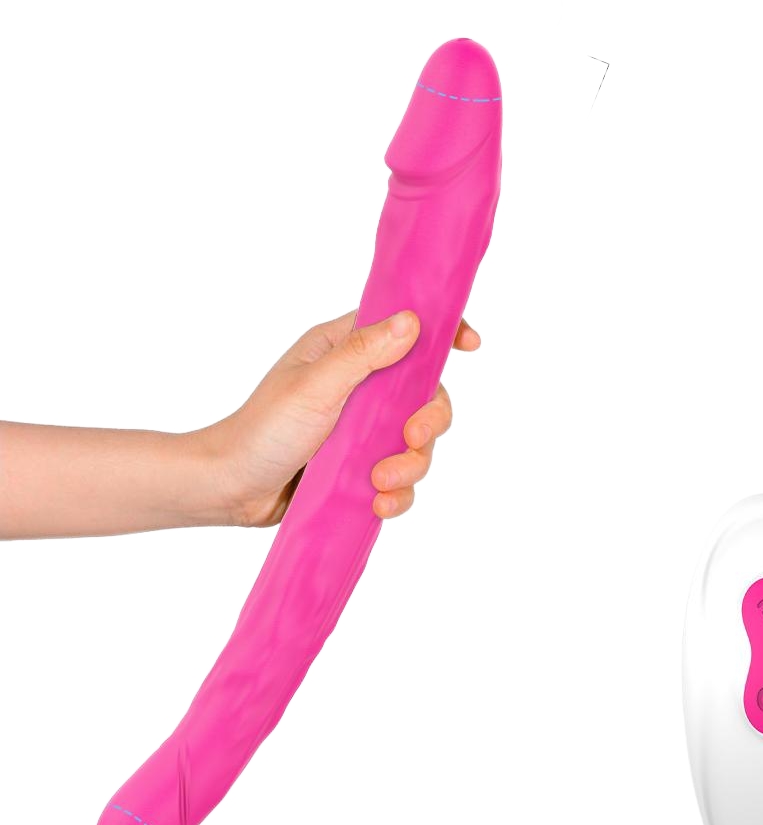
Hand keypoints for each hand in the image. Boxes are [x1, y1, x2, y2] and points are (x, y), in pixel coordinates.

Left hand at [203, 310, 479, 527]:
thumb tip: (413, 320)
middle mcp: (361, 386)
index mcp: (345, 351)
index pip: (404, 330)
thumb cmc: (262, 428)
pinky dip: (398, 493)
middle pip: (426, 394)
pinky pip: (401, 478)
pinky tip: (379, 504)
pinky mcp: (361, 467)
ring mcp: (364, 429)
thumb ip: (364, 354)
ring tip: (379, 482)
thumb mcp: (315, 385)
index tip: (471, 345)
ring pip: (418, 442)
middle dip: (428, 421)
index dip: (442, 334)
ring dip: (410, 465)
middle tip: (412, 438)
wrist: (230, 489)